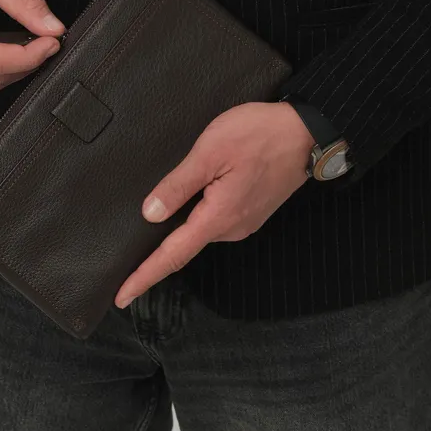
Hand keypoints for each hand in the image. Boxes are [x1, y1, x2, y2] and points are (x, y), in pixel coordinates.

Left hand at [114, 101, 315, 307]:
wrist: (308, 133)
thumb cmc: (260, 135)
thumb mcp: (210, 152)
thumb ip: (179, 184)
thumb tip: (150, 214)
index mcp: (218, 217)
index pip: (173, 256)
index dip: (144, 277)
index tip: (122, 297)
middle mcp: (231, 228)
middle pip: (184, 247)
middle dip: (156, 255)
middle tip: (125, 264)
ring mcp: (243, 221)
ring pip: (200, 232)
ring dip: (177, 234)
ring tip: (150, 232)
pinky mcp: (250, 210)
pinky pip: (214, 221)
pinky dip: (195, 221)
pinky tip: (184, 211)